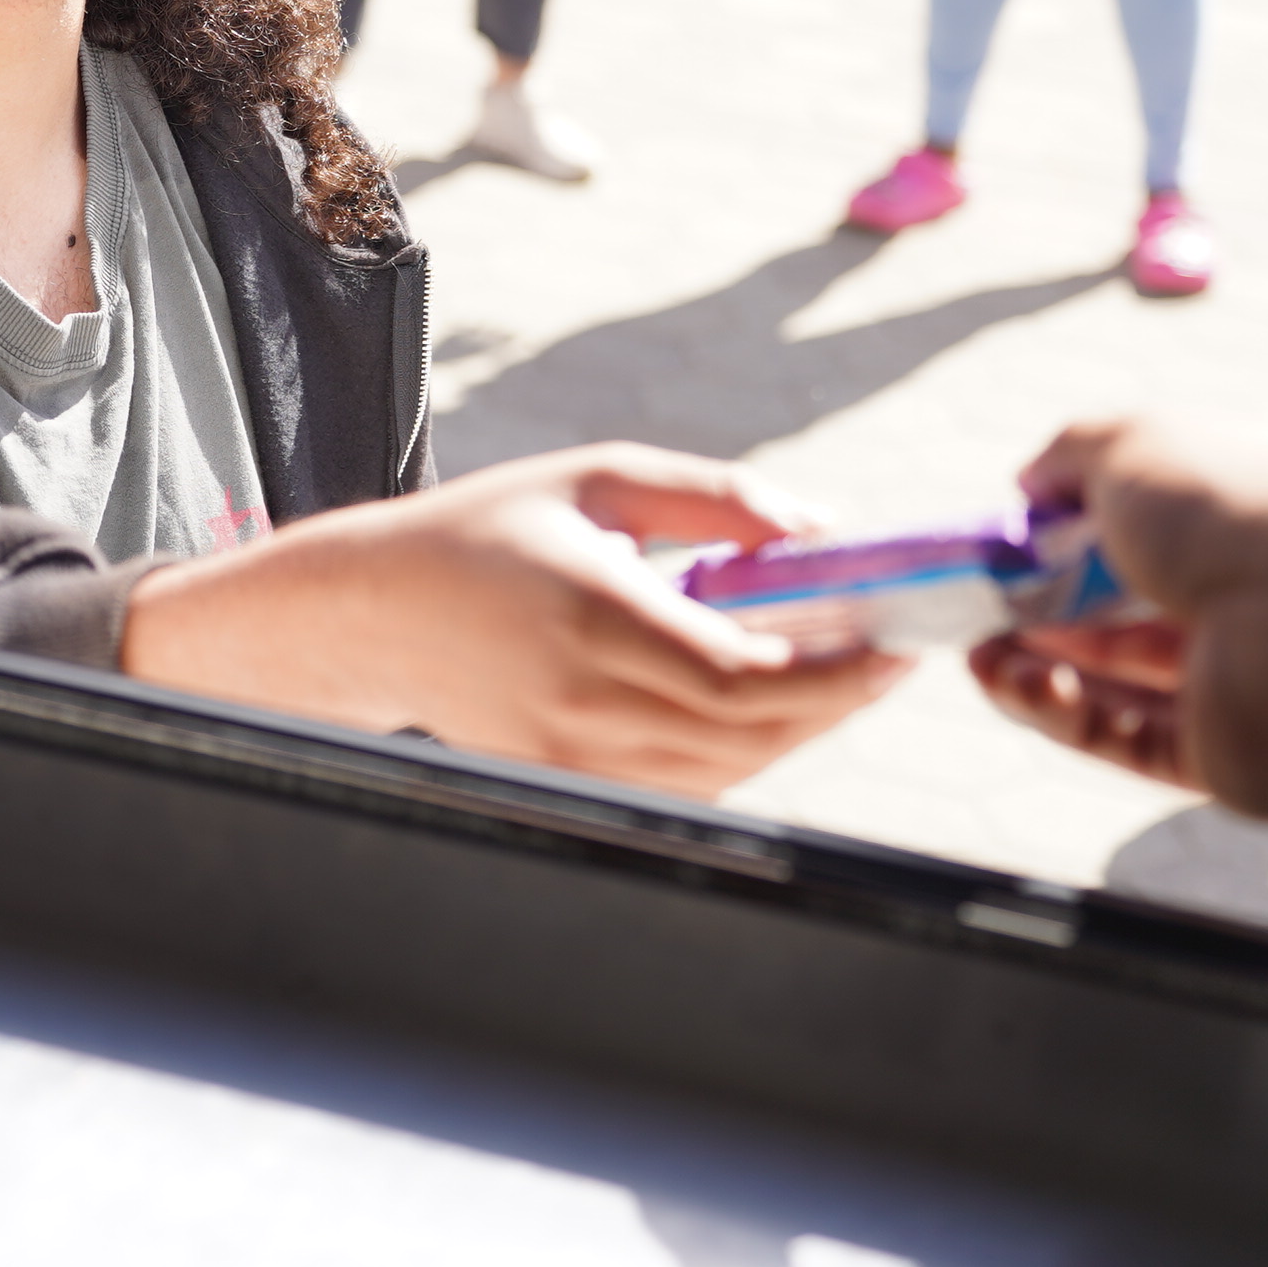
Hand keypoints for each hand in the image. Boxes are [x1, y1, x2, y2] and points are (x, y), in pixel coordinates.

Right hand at [123, 444, 910, 796]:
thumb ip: (712, 498)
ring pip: (725, 770)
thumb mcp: (596, 479)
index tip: (892, 645)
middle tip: (886, 659)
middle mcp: (585, 700)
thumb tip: (816, 527)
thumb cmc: (489, 527)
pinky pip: (683, 787)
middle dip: (834, 701)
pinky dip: (739, 755)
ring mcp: (573, 753)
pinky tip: (761, 706)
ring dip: (793, 732)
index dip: (834, 673)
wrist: (375, 609)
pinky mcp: (564, 780)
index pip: (745, 675)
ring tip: (835, 676)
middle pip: (750, 732)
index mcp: (595, 616)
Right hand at [967, 416, 1267, 820]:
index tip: (1015, 548)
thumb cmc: (1224, 510)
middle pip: (1132, 620)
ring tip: (978, 657)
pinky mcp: (1228, 758)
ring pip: (1123, 689)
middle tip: (979, 614)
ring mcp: (1247, 685)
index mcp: (1254, 522)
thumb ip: (1069, 458)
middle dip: (1045, 618)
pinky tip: (1014, 685)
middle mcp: (1260, 603)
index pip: (1160, 535)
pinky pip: (1131, 741)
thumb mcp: (1127, 446)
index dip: (1078, 543)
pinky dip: (1065, 716)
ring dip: (1040, 672)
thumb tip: (1028, 485)